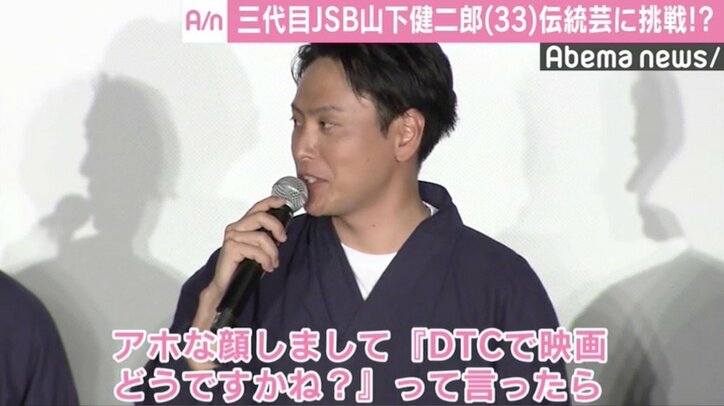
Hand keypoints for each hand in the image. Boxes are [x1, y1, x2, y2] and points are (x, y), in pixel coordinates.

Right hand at [188, 196, 287, 369]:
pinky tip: (266, 268)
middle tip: (283, 239)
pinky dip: (266, 260)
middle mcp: (235, 228)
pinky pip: (257, 251)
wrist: (226, 286)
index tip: (283, 202)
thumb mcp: (257, 249)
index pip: (257, 208)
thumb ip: (265, 237)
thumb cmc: (241, 267)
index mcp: (241, 225)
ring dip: (272, 252)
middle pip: (261, 217)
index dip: (271, 202)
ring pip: (262, 237)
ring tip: (273, 263)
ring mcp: (232, 237)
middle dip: (277, 227)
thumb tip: (281, 232)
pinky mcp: (231, 248)